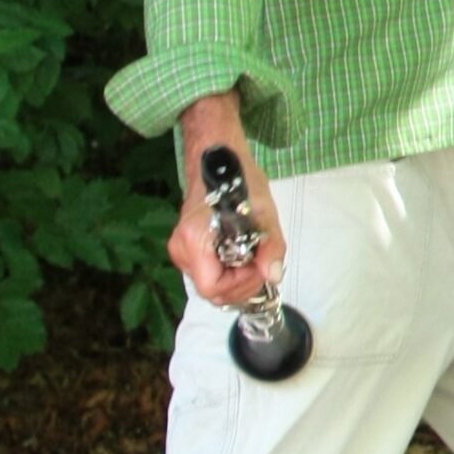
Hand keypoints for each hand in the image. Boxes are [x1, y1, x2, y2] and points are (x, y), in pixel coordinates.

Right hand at [170, 149, 282, 309]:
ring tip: (253, 256)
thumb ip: (270, 247)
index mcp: (194, 240)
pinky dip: (229, 273)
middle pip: (212, 291)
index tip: (259, 265)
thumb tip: (273, 276)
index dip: (241, 284)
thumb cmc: (239, 182)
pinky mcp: (187, 251)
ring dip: (237, 279)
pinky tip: (243, 256)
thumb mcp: (264, 213)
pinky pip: (209, 274)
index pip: (212, 287)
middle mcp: (181, 250)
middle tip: (261, 262)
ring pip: (211, 285)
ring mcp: (181, 252)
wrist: (220, 163)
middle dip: (242, 284)